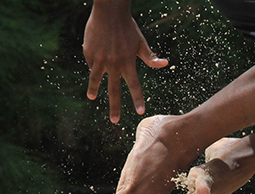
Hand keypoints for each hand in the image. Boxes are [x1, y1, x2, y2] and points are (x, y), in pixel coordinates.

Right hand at [82, 0, 168, 122]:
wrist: (109, 11)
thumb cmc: (127, 28)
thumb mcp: (140, 42)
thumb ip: (150, 57)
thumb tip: (165, 64)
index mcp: (128, 63)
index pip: (134, 85)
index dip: (138, 99)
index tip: (140, 112)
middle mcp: (114, 64)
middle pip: (114, 90)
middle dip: (115, 107)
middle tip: (115, 121)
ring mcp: (100, 59)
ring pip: (95, 79)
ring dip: (93, 89)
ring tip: (92, 97)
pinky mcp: (89, 53)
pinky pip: (91, 63)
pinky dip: (94, 63)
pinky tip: (96, 56)